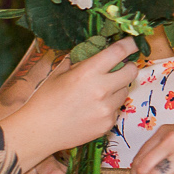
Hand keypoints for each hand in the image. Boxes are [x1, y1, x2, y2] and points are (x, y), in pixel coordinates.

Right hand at [3, 38, 139, 160]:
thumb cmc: (44, 100)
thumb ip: (79, 61)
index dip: (129, 44)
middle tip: (120, 68)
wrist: (39, 132)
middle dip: (128, 67)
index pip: (118, 52)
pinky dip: (110, 106)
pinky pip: (117, 109)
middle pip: (131, 71)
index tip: (133, 42)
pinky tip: (93, 109)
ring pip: (125, 91)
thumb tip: (94, 51)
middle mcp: (101, 89)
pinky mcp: (108, 124)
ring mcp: (106, 108)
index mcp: (88, 72)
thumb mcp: (59, 74)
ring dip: (117, 88)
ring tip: (98, 93)